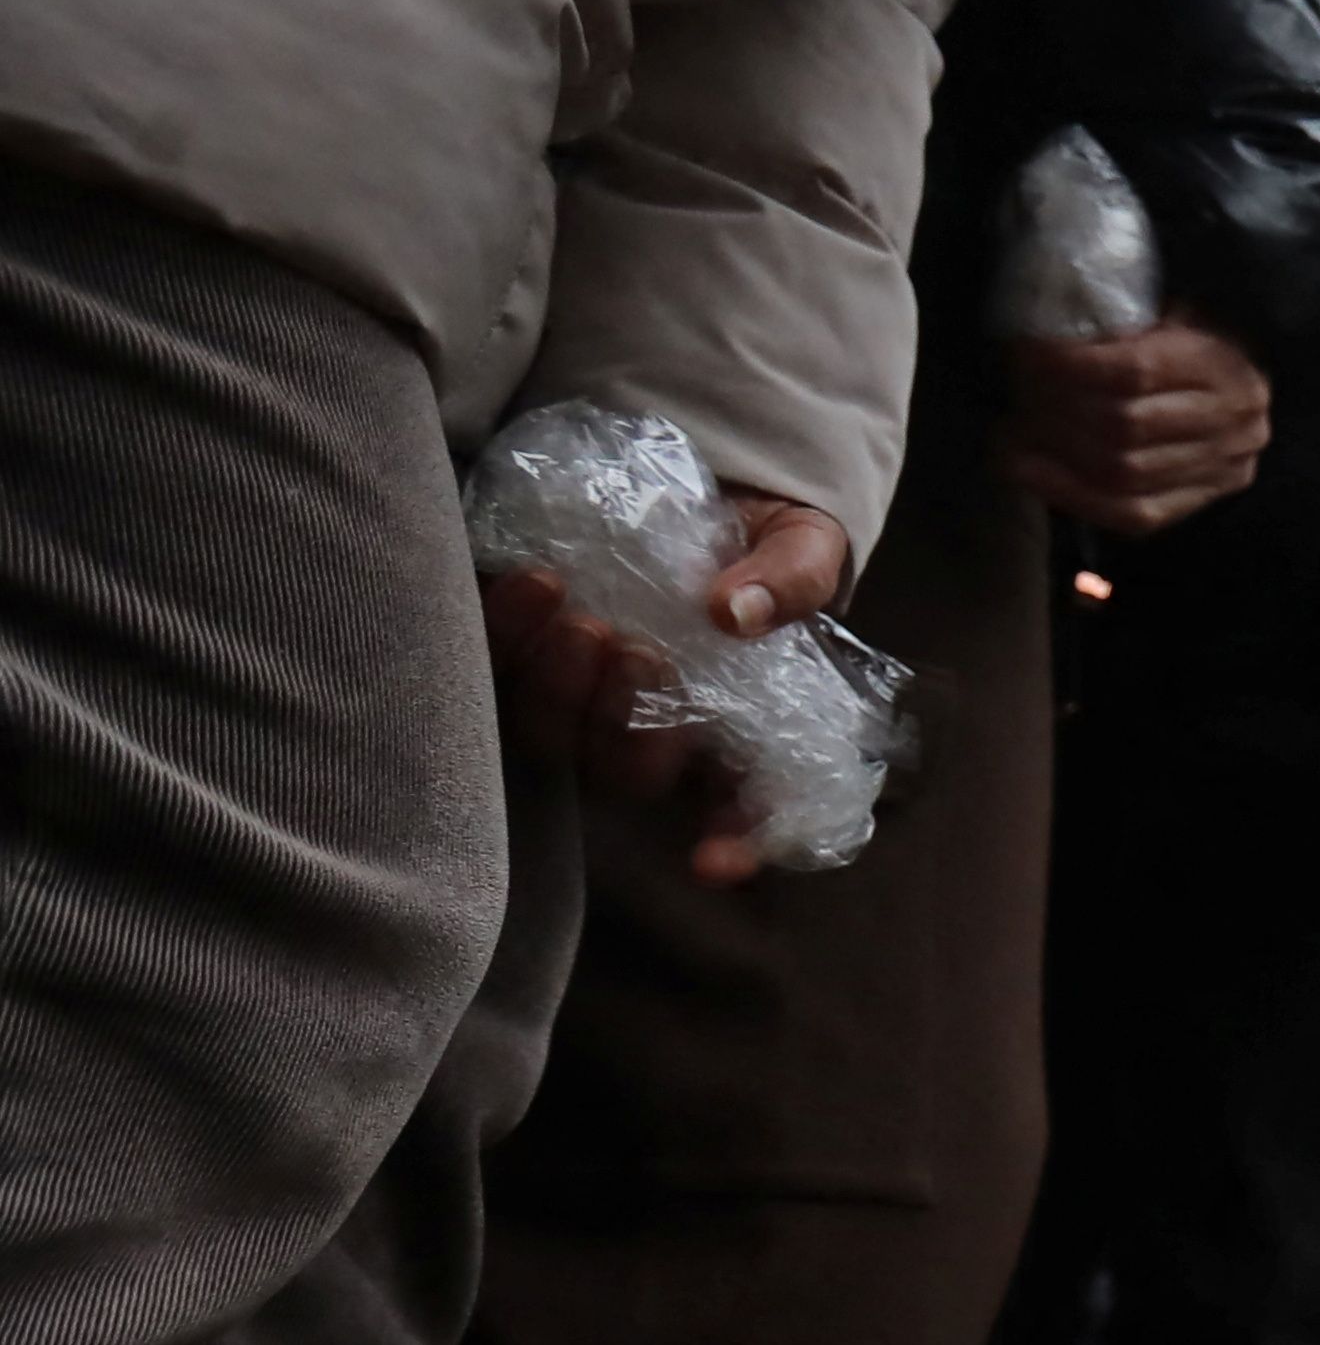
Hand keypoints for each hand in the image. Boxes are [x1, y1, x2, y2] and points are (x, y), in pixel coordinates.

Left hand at [480, 489, 850, 883]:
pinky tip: (537, 583)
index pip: (741, 805)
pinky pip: (492, 666)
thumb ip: (790, 577)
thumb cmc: (759, 535)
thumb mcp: (801, 541)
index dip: (731, 843)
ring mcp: (578, 695)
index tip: (712, 862)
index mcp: (733, 722)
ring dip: (561, 690)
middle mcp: (649, 726)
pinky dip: (508, 632)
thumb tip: (736, 614)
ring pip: (550, 736)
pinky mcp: (518, 647)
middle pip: (627, 773)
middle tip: (638, 651)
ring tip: (581, 619)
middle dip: (627, 726)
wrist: (692, 483)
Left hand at [1002, 321, 1272, 532]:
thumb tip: (1052, 321)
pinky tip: (1023, 470)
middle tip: (1015, 390)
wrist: (1242, 395)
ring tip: (1010, 429)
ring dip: (1053, 452)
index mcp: (1224, 365)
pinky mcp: (1197, 504)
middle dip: (1055, 408)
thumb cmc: (1197, 340)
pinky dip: (1068, 493)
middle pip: (1125, 426)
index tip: (1025, 354)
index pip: (1137, 371)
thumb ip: (1128, 319)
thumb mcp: (1172, 312)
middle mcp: (1233, 423)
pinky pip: (1130, 514)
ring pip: (1122, 473)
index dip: (1070, 365)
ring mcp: (1220, 470)